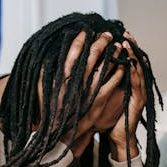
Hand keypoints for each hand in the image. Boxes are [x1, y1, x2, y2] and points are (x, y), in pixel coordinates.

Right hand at [57, 31, 124, 157]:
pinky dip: (119, 72)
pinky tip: (124, 65)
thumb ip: (45, 74)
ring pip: (105, 67)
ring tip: (119, 46)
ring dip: (113, 54)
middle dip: (101, 42)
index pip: (72, 53)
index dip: (81, 40)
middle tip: (108, 34)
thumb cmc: (50, 112)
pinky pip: (113, 83)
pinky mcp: (100, 101)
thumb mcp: (43, 91)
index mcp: (62, 78)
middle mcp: (76, 83)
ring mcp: (89, 92)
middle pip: (92, 56)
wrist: (60, 136)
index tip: (87, 31)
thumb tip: (48, 57)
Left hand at [108, 33, 145, 160]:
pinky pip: (137, 85)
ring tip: (128, 44)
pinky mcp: (138, 103)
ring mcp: (138, 94)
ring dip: (133, 57)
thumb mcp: (103, 97)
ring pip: (138, 71)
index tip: (119, 34)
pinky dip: (134, 73)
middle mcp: (135, 87)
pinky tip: (131, 63)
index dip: (125, 48)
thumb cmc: (107, 120)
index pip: (128, 62)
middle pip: (136, 63)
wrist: (117, 139)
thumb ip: (102, 84)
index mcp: (127, 85)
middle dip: (132, 48)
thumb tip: (89, 69)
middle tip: (127, 33)